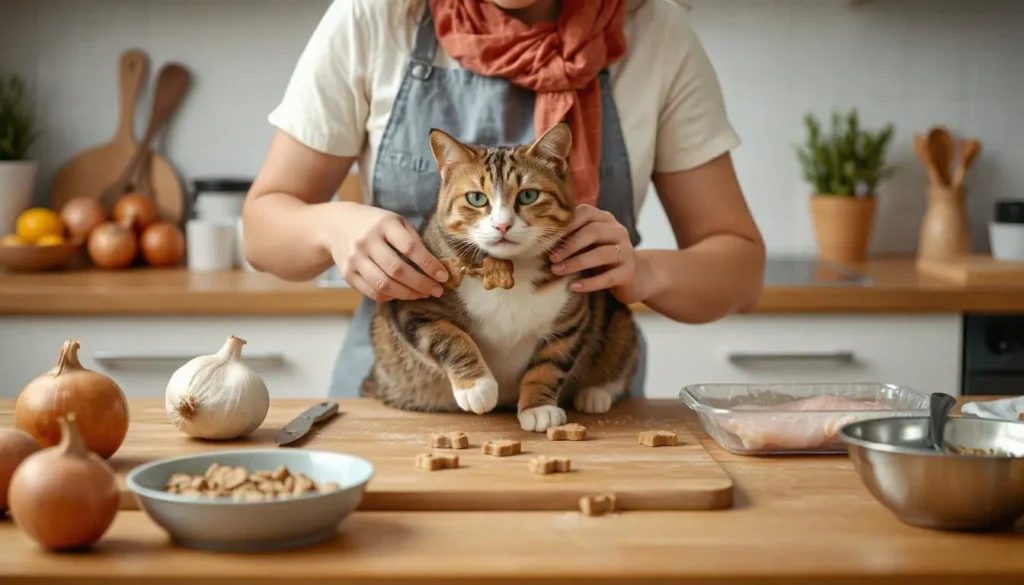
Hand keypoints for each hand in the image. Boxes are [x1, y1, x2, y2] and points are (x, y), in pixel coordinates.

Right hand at [326, 203, 448, 301]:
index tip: (443, 276)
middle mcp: (367, 241)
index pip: (410, 247)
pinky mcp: (348, 274)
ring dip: (408, 294)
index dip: (429, 264)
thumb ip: (413, 239)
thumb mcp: (395, 221)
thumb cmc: (375, 224)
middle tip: (437, 291)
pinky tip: (403, 294)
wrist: (336, 225)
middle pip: (397, 270)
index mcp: (384, 224)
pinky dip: (391, 297)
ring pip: (384, 285)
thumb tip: (435, 266)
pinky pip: (373, 292)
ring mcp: (354, 259)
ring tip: (423, 294)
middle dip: (421, 284)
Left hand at [548, 204, 646, 302]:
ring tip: (557, 270)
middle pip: (593, 231)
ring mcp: (626, 252)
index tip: (547, 238)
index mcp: (606, 220)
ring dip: (576, 262)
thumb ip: (573, 237)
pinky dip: (589, 283)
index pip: (586, 212)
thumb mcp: (589, 243)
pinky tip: (574, 287)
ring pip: (601, 254)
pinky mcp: (628, 272)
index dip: (566, 224)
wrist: (635, 277)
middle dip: (569, 245)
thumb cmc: (602, 258)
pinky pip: (607, 277)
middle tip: (551, 257)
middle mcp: (618, 232)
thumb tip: (540, 240)